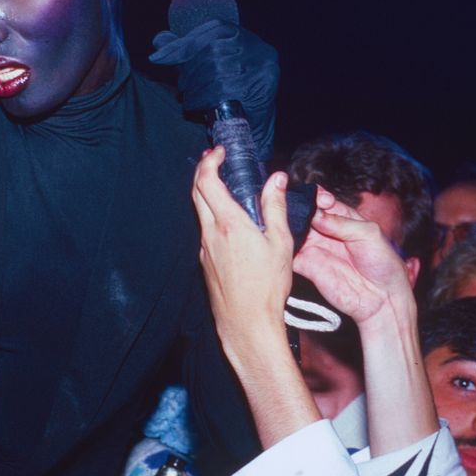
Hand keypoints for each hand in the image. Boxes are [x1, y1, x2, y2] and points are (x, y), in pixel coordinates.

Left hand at [192, 146, 293, 349]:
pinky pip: (204, 230)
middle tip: (215, 159)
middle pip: (196, 192)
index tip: (219, 152)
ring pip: (198, 211)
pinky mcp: (204, 261)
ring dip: (206, 192)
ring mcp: (203, 248)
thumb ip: (275, 207)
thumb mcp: (280, 243)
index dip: (210, 162)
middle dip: (202, 170)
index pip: (207, 182)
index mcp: (228, 224)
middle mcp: (209, 233)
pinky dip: (211, 214)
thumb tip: (276, 179)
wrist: (246, 323)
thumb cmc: (267, 287)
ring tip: (223, 185)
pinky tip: (227, 219)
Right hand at [292, 191, 413, 324]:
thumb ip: (342, 223)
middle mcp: (325, 231)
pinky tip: (278, 241)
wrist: (382, 299)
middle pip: (302, 213)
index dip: (315, 197)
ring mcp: (314, 248)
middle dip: (295, 208)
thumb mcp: (369, 234)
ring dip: (285, 226)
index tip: (316, 199)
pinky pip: (288, 254)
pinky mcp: (306, 266)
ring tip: (280, 221)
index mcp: (342, 218)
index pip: (321, 200)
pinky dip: (281, 247)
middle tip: (289, 206)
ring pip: (292, 231)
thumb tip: (315, 213)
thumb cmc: (384, 264)